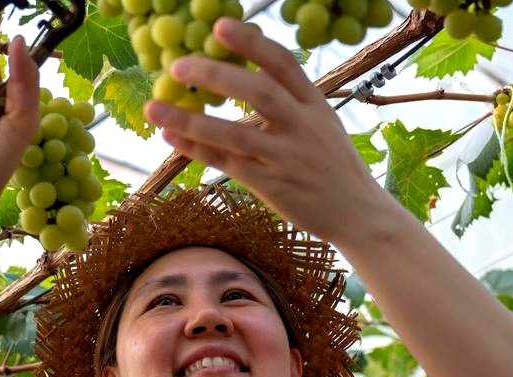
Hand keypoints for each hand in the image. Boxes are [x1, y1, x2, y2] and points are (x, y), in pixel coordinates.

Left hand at [143, 19, 397, 245]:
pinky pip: (227, 164)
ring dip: (190, 121)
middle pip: (259, 93)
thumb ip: (290, 101)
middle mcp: (303, 127)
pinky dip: (196, 150)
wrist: (359, 214)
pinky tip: (171, 138)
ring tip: (154, 108)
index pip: (284, 64)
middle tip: (177, 66)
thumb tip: (245, 74)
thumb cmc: (332, 165)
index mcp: (315, 104)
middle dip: (216, 76)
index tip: (219, 26)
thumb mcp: (322, 123)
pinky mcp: (272, 186)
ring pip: (235, 135)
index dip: (251, 43)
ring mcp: (287, 158)